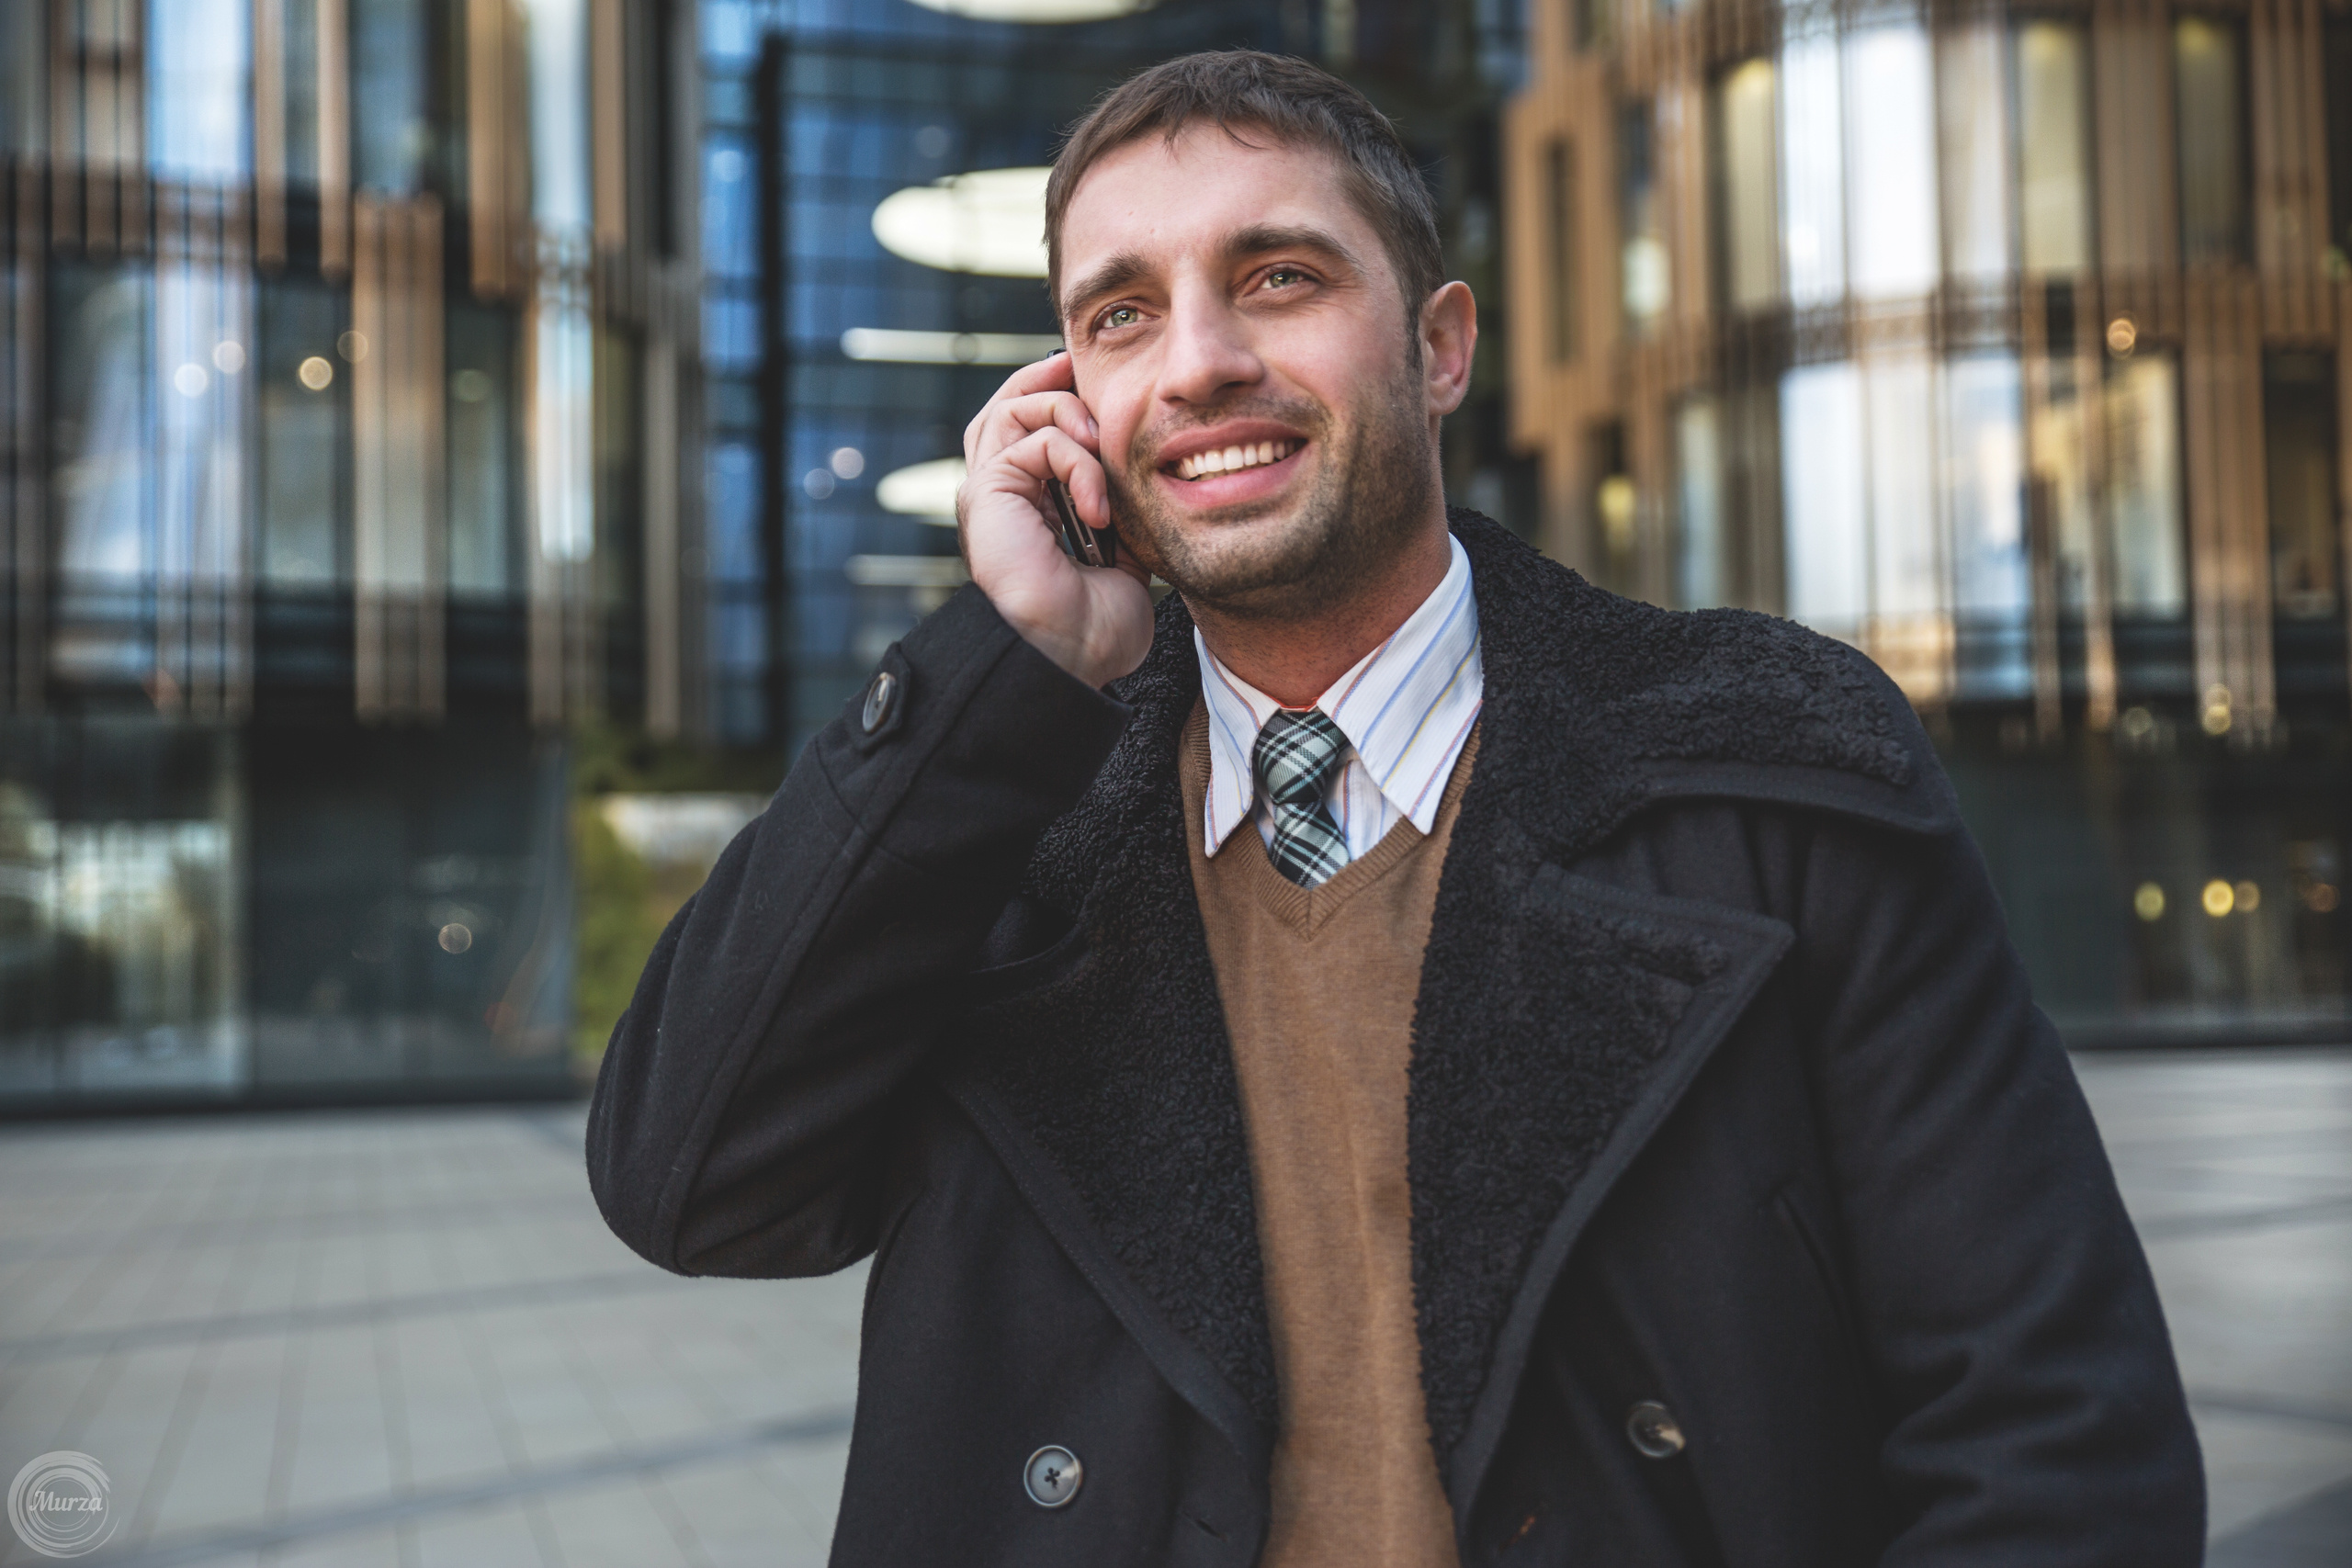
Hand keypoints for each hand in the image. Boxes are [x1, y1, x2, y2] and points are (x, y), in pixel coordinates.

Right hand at [958, 353, 1153, 688]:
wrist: (1070, 658)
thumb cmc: (1096, 628)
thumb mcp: (1123, 558)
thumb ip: (1121, 513)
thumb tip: (1143, 477)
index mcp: (1028, 511)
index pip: (1030, 433)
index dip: (1060, 401)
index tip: (1107, 397)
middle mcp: (1001, 498)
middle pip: (1005, 407)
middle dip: (1046, 380)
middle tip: (1086, 373)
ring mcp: (990, 494)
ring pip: (1011, 408)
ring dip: (1067, 412)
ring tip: (1102, 447)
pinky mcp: (988, 493)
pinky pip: (1037, 442)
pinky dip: (1078, 462)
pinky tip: (1098, 508)